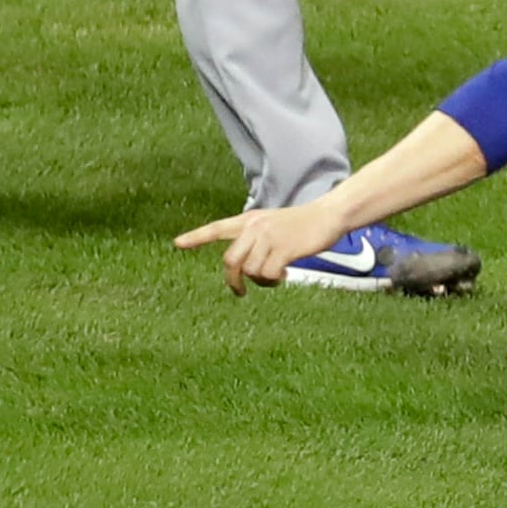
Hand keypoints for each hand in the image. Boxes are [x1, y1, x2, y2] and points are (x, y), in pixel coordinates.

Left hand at [176, 195, 351, 292]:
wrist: (329, 215)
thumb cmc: (303, 224)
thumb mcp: (274, 225)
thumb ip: (256, 239)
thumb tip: (244, 268)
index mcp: (250, 220)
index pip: (217, 228)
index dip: (196, 237)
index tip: (177, 243)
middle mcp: (255, 227)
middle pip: (230, 261)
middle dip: (233, 281)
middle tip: (241, 292)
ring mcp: (268, 237)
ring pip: (250, 271)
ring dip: (262, 281)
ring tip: (276, 277)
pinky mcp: (283, 249)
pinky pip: (267, 274)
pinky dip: (274, 280)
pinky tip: (285, 275)